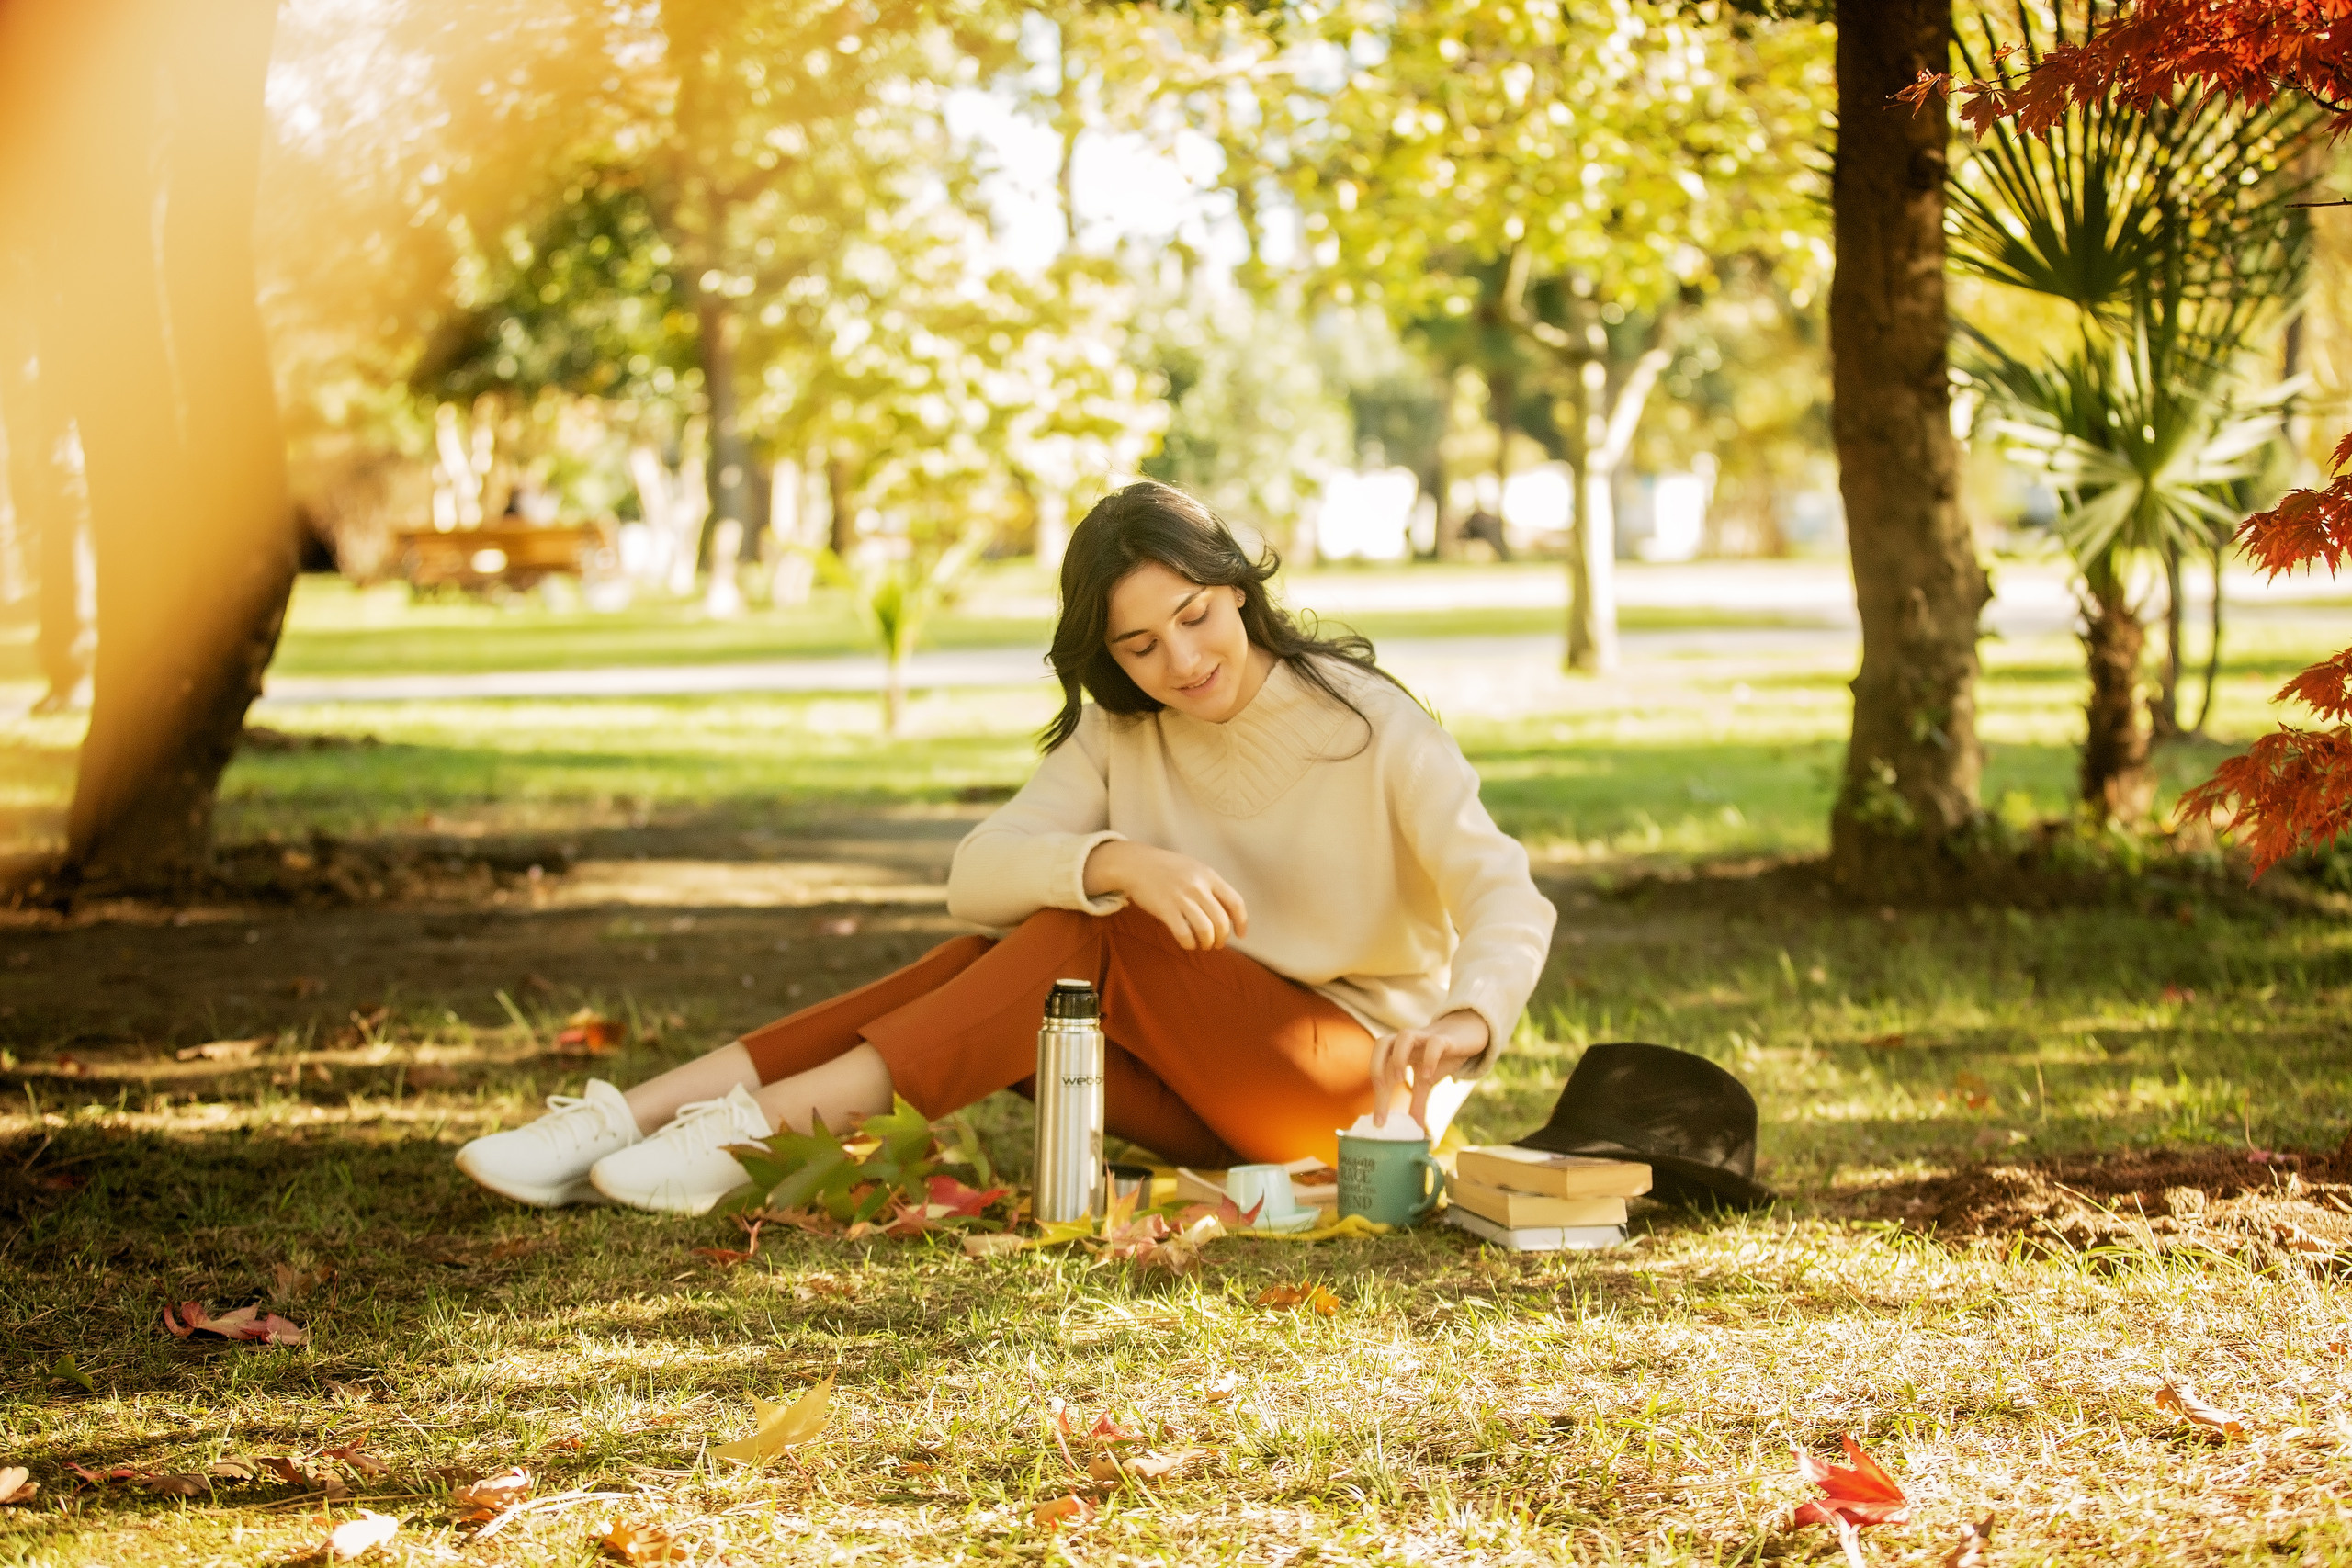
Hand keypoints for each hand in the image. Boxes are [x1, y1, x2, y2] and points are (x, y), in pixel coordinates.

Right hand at [1082, 839, 1248, 950]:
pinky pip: (1184, 934)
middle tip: (1217, 943)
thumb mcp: (1194, 868)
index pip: (1235, 902)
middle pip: (1221, 921)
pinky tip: (1188, 943)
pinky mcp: (1165, 909)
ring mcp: (1181, 898)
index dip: (1241, 922)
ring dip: (1207, 943)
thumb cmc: (1166, 868)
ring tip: (1203, 944)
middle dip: (1222, 938)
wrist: (1135, 863)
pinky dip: (1190, 944)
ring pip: (1206, 930)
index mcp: (1209, 876)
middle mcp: (1198, 886)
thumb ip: (1210, 886)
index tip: (1240, 935)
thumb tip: (1227, 912)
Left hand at [1370, 1010, 1489, 1131]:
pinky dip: (1429, 1058)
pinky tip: (1428, 1075)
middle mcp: (1407, 1041)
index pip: (1382, 1072)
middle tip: (1381, 1094)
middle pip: (1382, 1045)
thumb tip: (1416, 1129)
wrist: (1466, 1033)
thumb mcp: (1426, 1081)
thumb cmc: (1440, 1056)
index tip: (1380, 1123)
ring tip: (1401, 1080)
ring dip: (1399, 1057)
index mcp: (1399, 1051)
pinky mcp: (1445, 1038)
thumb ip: (1417, 1102)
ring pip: (1404, 1035)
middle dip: (1377, 1069)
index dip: (1379, 1097)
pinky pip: (1435, 1043)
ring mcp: (1425, 1037)